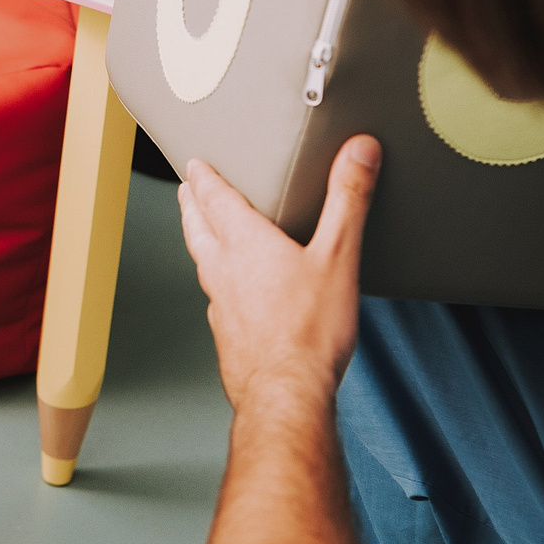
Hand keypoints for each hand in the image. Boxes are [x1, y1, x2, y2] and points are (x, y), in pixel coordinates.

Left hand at [177, 135, 381, 413]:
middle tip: (186, 190)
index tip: (194, 164)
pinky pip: (214, 295)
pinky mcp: (226, 332)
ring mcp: (220, 303)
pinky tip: (227, 290)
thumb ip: (348, 199)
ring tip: (201, 231)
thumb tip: (358, 150)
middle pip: (197, 226)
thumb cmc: (310, 330)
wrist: (284, 393)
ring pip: (201, 260)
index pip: (215, 199)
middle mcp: (223, 269)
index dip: (204, 178)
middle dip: (191, 203)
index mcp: (246, 243)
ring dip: (198, 239)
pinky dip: (215, 280)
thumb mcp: (339, 255)